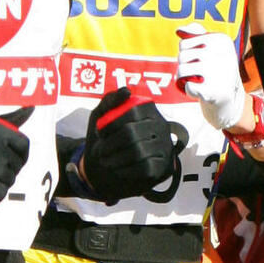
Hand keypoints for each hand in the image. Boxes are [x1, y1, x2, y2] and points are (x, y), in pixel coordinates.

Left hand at [77, 86, 177, 202]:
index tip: (100, 133)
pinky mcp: (164, 166)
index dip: (112, 123)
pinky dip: (126, 171)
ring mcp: (165, 146)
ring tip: (105, 161)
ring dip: (115, 159)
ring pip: (137, 152)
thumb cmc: (107, 137)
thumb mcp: (102, 116)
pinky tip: (118, 170)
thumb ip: (110, 101)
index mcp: (148, 109)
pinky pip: (144, 169)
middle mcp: (161, 125)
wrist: (110, 168)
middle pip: (132, 133)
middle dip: (110, 144)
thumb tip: (126, 91)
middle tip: (98, 152)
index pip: (132, 112)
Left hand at [176, 29, 244, 132]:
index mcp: (221, 40)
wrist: (230, 99)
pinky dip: (189, 91)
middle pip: (182, 56)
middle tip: (196, 73)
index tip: (198, 61)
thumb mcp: (212, 48)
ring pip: (182, 70)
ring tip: (196, 81)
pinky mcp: (213, 91)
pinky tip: (200, 91)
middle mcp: (221, 54)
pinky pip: (187, 87)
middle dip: (184, 66)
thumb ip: (196, 34)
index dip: (186, 54)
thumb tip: (180, 30)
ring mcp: (218, 73)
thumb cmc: (216, 71)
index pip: (184, 43)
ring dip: (184, 78)